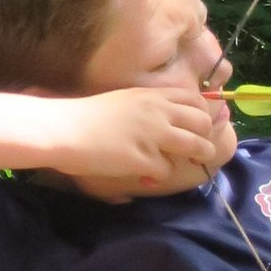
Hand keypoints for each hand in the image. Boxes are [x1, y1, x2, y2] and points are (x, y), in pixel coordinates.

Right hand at [32, 85, 236, 199]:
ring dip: (198, 157)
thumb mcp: (124, 102)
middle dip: (206, 137)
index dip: (203, 115)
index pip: (194, 100)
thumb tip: (167, 124)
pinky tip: (145, 176)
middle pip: (201, 122)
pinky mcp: (143, 157)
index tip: (202, 127)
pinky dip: (157, 175)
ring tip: (197, 164)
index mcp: (151, 95)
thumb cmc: (87, 116)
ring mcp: (153, 134)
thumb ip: (148, 109)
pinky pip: (165, 170)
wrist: (63, 129)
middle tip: (203, 149)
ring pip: (194, 146)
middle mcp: (157, 111)